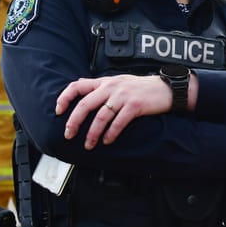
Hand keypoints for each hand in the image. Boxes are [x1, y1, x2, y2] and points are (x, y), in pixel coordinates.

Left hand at [56, 74, 176, 149]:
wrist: (167, 89)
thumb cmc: (142, 89)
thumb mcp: (119, 83)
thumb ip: (103, 89)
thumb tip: (84, 99)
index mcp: (105, 82)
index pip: (77, 85)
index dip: (64, 98)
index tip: (58, 111)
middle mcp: (111, 87)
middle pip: (85, 104)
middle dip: (74, 122)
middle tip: (68, 135)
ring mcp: (123, 96)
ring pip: (101, 116)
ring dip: (92, 133)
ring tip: (89, 144)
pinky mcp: (135, 106)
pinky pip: (118, 122)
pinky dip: (111, 133)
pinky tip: (107, 141)